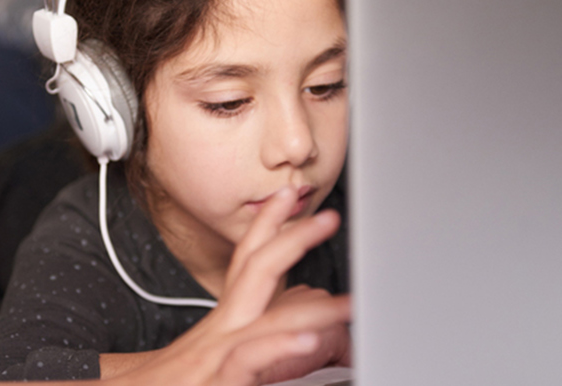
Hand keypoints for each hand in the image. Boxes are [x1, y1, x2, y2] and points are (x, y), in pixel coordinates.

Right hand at [108, 188, 350, 385]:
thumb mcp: (213, 363)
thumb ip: (249, 347)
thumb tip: (291, 332)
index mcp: (222, 324)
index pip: (245, 261)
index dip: (267, 225)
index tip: (289, 196)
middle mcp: (219, 332)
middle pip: (256, 269)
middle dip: (292, 237)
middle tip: (329, 216)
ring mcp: (216, 354)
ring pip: (263, 314)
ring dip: (310, 303)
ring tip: (349, 299)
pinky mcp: (215, 381)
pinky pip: (250, 359)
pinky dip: (280, 345)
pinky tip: (310, 339)